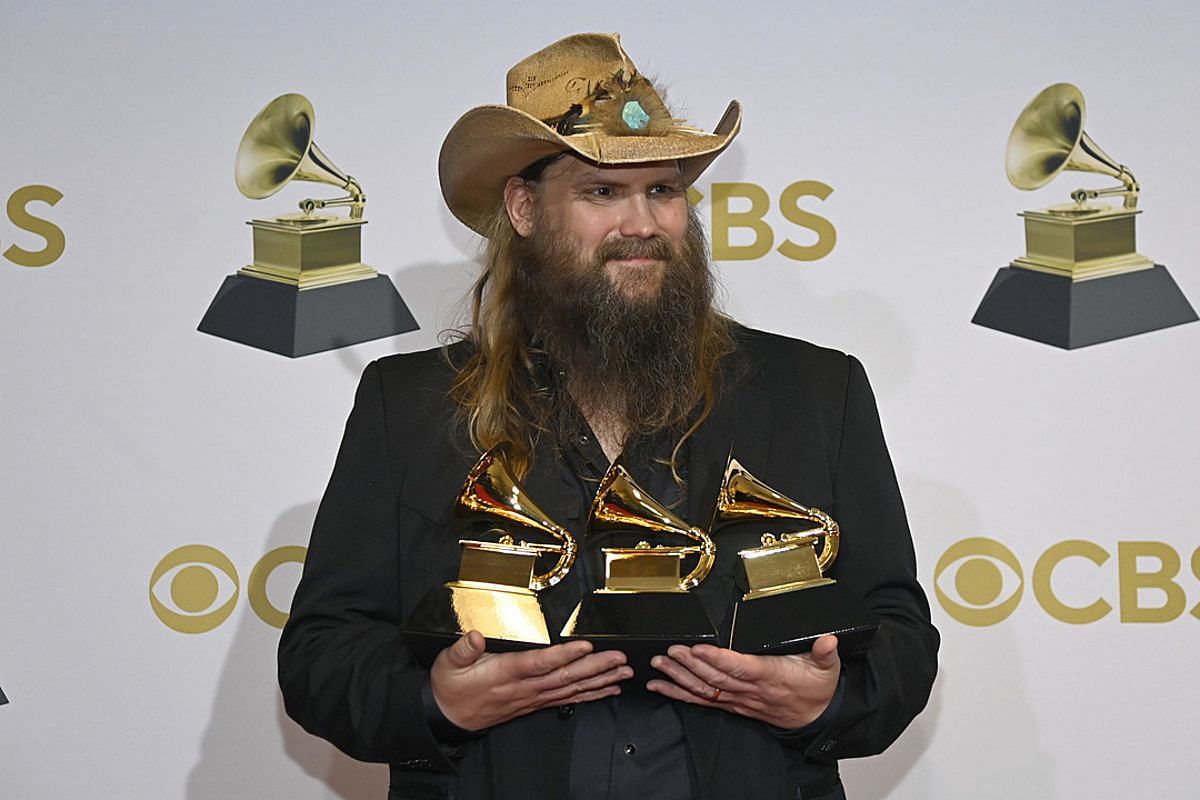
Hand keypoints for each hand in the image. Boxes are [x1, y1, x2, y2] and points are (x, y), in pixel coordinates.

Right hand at [430, 631, 630, 730]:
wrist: (447, 716)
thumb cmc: (451, 687)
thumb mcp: (449, 663)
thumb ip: (464, 649)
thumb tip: (475, 636)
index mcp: (505, 673)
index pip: (540, 663)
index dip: (564, 655)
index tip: (585, 645)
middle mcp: (524, 688)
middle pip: (565, 677)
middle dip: (595, 667)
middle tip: (619, 659)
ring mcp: (532, 698)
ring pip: (571, 690)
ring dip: (599, 681)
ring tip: (623, 673)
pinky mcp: (535, 703)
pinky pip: (567, 700)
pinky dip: (589, 695)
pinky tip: (607, 689)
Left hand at [646, 635, 840, 729]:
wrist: (818, 718)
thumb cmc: (817, 689)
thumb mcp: (828, 668)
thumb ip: (825, 653)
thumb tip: (828, 640)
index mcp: (770, 675)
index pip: (740, 667)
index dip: (718, 659)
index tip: (699, 648)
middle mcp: (751, 690)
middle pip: (716, 678)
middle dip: (690, 665)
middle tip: (670, 652)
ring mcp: (740, 700)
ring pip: (706, 690)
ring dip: (680, 678)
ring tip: (659, 666)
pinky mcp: (734, 706)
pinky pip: (704, 701)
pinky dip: (681, 694)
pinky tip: (661, 687)